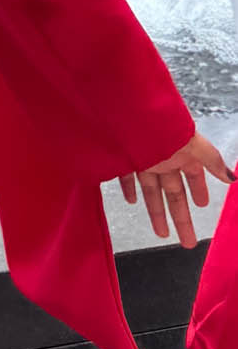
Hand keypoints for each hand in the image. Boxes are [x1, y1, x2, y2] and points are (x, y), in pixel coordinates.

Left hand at [119, 133, 233, 247]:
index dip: (198, 191)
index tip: (202, 205)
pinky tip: (131, 201)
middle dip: (181, 217)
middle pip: (173, 192)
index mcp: (182, 152)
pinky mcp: (122, 158)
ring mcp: (142, 158)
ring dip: (156, 211)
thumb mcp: (192, 143)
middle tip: (187, 241)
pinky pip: (126, 176)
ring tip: (162, 233)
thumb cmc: (160, 123)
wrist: (124, 107)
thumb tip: (232, 178)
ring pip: (150, 189)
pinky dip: (128, 188)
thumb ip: (211, 160)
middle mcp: (163, 157)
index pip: (193, 176)